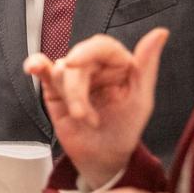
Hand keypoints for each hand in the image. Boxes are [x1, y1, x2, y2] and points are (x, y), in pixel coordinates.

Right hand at [24, 28, 168, 187]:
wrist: (101, 159)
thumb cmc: (124, 131)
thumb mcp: (141, 101)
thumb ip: (147, 65)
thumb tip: (160, 33)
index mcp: (119, 64)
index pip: (102, 46)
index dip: (86, 52)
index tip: (74, 63)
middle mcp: (96, 66)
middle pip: (77, 60)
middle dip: (76, 89)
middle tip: (82, 114)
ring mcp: (74, 76)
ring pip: (60, 70)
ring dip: (69, 98)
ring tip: (82, 118)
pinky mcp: (55, 88)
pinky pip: (44, 70)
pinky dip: (37, 65)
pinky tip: (33, 66)